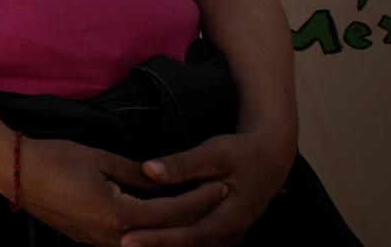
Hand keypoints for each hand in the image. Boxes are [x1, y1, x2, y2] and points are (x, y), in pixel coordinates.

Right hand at [18, 138, 229, 246]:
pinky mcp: (91, 241)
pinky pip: (132, 241)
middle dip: (195, 218)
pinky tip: (162, 217)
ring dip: (175, 227)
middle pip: (166, 234)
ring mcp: (100, 242)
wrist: (15, 174)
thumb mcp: (101, 159)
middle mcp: (113, 237)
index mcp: (117, 214)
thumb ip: (137, 173)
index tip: (220, 185)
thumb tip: (165, 179)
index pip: (171, 212)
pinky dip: (152, 231)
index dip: (199, 199)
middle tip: (218, 200)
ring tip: (198, 210)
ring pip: (150, 242)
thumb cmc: (55, 159)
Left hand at [120, 130, 295, 246]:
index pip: (188, 235)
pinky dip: (173, 241)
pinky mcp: (221, 233)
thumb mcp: (213, 153)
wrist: (271, 157)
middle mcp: (230, 234)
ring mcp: (228, 236)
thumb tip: (148, 170)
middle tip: (120, 244)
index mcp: (231, 217)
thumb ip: (182, 164)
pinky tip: (148, 238)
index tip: (127, 238)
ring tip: (128, 244)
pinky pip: (194, 242)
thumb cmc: (241, 152)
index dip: (156, 238)